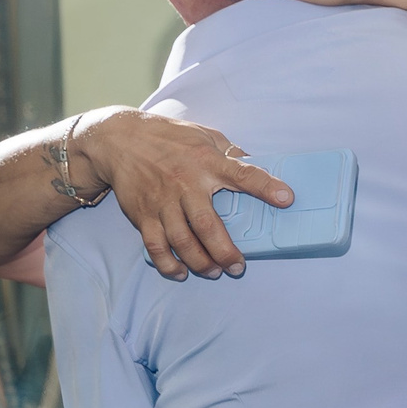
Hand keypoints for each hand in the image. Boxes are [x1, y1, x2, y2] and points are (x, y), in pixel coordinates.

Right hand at [81, 107, 293, 279]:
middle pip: (207, 224)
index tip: (286, 199)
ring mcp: (162, 202)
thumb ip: (231, 152)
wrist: (119, 140)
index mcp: (206, 161)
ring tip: (214, 271)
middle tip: (237, 267)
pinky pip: (155, 246)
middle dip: (225, 251)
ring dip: (200, 262)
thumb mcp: (205, 135)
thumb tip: (256, 165)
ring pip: (182, 241)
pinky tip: (181, 272)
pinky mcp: (142, 215)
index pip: (242, 174)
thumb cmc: (169, 137)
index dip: (265, 186)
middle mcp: (185, 184)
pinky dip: (168, 264)